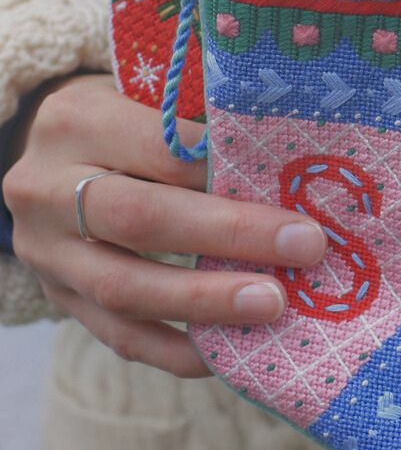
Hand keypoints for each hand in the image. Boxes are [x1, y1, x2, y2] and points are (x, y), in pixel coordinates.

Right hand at [2, 74, 326, 376]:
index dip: (227, 172)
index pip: (160, 150)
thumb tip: (294, 163)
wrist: (51, 153)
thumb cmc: (127, 116)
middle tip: (305, 248)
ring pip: (125, 287)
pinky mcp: (59, 298)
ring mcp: (46, 251)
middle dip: (232, 236)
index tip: (294, 191)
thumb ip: (206, 121)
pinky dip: (177, 351)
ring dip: (207, 302)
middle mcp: (47, 187)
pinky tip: (230, 352)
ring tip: (274, 305)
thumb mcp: (151, 97)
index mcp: (78, 121)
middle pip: (142, 219)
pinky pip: (118, 337)